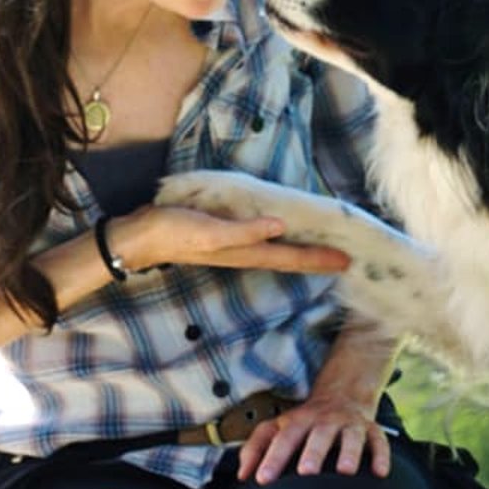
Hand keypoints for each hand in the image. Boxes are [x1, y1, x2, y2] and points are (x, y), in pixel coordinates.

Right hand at [113, 204, 351, 274]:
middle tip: (346, 258)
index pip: (291, 257)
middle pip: (289, 258)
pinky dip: (279, 237)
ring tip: (323, 248)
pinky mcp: (225, 235)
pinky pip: (262, 239)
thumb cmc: (174, 231)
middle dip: (317, 259)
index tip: (348, 261)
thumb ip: (243, 230)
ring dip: (301, 251)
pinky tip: (281, 232)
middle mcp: (245, 252)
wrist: (141, 236)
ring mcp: (234, 246)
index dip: (319, 259)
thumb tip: (279, 227)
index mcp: (245, 252)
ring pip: (278, 251)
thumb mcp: (209, 231)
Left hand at [237, 390, 390, 484]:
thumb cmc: (306, 420)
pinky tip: (380, 472)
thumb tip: (243, 474)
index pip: (283, 438)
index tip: (263, 478)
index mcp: (299, 421)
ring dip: (349, 452)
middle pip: (318, 435)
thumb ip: (256, 447)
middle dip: (313, 453)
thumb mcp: (279, 426)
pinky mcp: (371, 430)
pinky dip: (381, 456)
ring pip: (351, 437)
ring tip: (345, 470)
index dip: (272, 457)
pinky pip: (379, 441)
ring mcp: (349, 424)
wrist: (343, 393)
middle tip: (306, 471)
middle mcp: (325, 421)